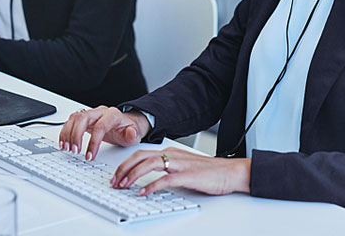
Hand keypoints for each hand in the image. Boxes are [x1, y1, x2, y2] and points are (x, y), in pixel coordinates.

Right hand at [58, 106, 150, 160]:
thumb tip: (131, 133)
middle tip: (74, 151)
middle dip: (76, 135)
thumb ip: (133, 134)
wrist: (124, 124)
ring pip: (75, 118)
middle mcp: (100, 112)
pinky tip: (64, 143)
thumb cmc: (127, 129)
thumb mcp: (135, 134)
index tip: (90, 156)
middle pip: (83, 118)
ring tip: (67, 148)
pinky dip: (65, 132)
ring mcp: (91, 114)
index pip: (100, 126)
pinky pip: (71, 121)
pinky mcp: (84, 119)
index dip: (93, 142)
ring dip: (68, 133)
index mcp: (112, 115)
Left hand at [112, 147, 250, 195]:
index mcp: (170, 152)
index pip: (141, 154)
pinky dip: (151, 185)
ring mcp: (179, 164)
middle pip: (140, 157)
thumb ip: (167, 170)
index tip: (117, 175)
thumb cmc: (209, 172)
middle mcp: (172, 154)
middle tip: (114, 181)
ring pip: (149, 164)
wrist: (230, 172)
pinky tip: (143, 192)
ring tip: (123, 186)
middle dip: (124, 169)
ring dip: (133, 175)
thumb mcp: (183, 168)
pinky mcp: (187, 175)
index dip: (126, 164)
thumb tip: (149, 180)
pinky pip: (164, 179)